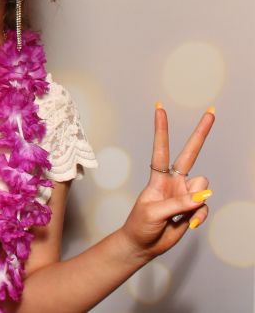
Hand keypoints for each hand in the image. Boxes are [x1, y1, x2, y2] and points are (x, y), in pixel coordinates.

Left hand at [120, 104, 214, 259]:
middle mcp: (173, 181)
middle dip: (201, 133)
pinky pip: (204, 207)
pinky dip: (199, 216)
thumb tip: (202, 196)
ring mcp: (184, 193)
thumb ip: (178, 203)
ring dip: (196, 201)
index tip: (159, 108)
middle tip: (211, 112)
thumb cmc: (140, 225)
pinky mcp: (192, 207)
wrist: (143, 244)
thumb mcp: (154, 213)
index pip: (161, 150)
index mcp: (158, 178)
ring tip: (182, 215)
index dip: (161, 130)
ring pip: (203, 187)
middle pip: (190, 154)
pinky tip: (189, 225)